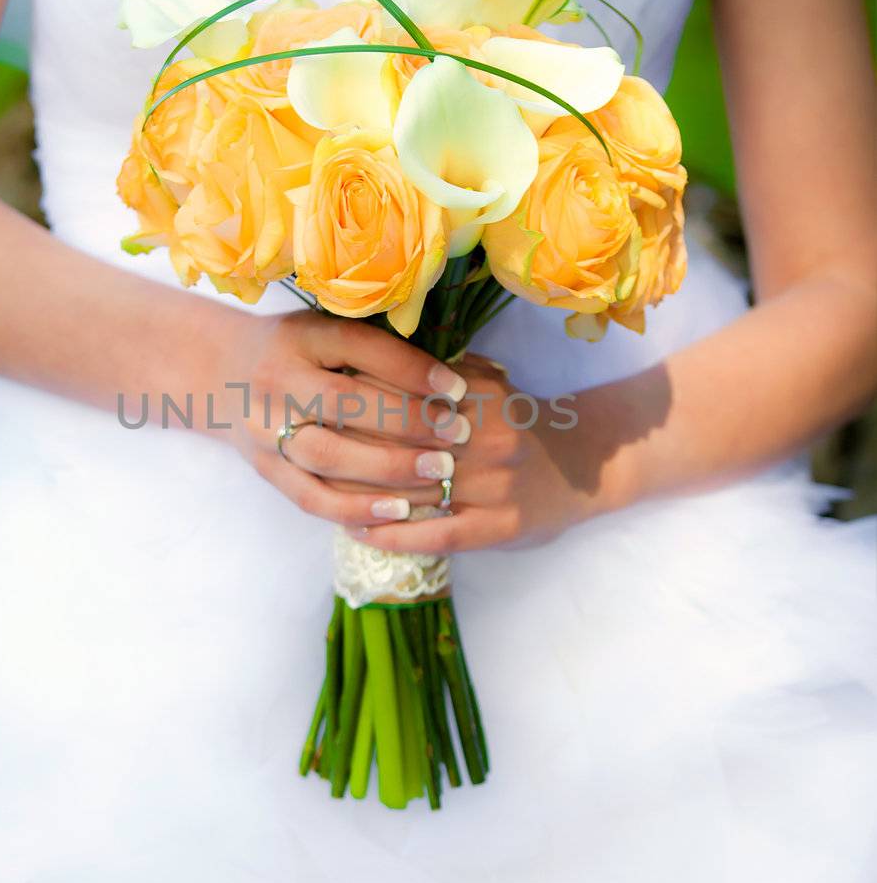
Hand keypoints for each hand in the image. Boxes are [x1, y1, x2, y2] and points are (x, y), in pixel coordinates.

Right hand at [207, 306, 470, 527]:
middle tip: (458, 434)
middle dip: (406, 420)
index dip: (411, 368)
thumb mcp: (327, 329)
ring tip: (441, 474)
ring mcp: (265, 427)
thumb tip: (470, 366)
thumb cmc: (296, 350)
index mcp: (300, 336)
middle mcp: (277, 378)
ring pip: (327, 454)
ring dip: (388, 467)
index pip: (359, 348)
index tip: (457, 387)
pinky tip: (398, 511)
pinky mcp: (265, 468)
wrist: (218, 373)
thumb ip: (381, 346)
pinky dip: (356, 507)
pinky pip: (310, 495)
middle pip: (343, 402)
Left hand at [341, 351, 628, 555]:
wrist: (577, 471)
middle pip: (404, 442)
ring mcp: (497, 485)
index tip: (316, 400)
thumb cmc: (512, 422)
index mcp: (480, 394)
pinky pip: (435, 533)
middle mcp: (491, 438)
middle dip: (350, 444)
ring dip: (362, 494)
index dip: (357, 397)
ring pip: (415, 490)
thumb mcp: (484, 382)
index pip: (406, 394)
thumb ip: (435, 370)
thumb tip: (367, 348)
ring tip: (319, 490)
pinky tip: (357, 531)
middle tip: (304, 446)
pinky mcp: (499, 527)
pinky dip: (392, 535)